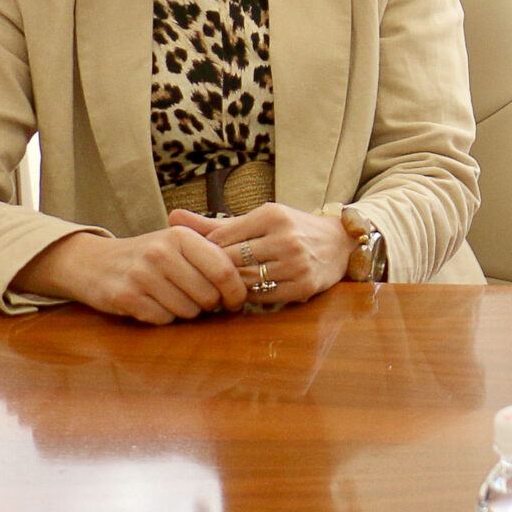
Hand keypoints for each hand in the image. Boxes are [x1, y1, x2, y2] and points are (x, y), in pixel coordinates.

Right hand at [16, 227, 247, 323]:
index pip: (224, 270)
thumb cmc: (147, 254)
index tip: (237, 302)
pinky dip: (164, 318)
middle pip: (209, 296)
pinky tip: (153, 304)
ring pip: (188, 311)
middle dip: (210, 305)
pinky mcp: (125, 296)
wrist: (93, 262)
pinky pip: (163, 319)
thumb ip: (212, 250)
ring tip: (173, 298)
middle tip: (200, 301)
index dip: (237, 292)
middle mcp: (161, 252)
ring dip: (187, 312)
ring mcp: (141, 275)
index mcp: (180, 236)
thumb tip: (254, 271)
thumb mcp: (177, 241)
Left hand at [169, 204, 352, 308]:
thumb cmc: (291, 229)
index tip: (204, 259)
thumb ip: (214, 223)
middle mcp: (285, 237)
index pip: (221, 239)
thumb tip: (171, 216)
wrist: (340, 243)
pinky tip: (249, 291)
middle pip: (231, 262)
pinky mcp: (304, 285)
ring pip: (246, 281)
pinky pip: (264, 296)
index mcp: (271, 215)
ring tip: (225, 285)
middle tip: (207, 278)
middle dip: (217, 271)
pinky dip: (252, 296)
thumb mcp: (258, 219)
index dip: (207, 253)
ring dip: (232, 286)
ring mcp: (296, 262)